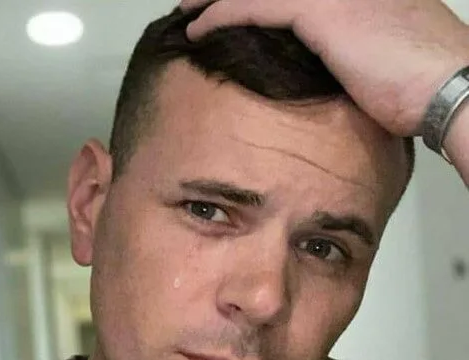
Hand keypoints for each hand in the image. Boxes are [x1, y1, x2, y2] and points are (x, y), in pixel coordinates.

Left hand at [179, 0, 468, 136]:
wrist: (447, 82)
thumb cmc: (424, 81)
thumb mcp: (379, 58)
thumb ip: (347, 53)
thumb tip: (329, 74)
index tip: (228, 5)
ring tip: (187, 9)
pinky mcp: (317, 7)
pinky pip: (251, 5)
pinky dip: (220, 15)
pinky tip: (198, 28)